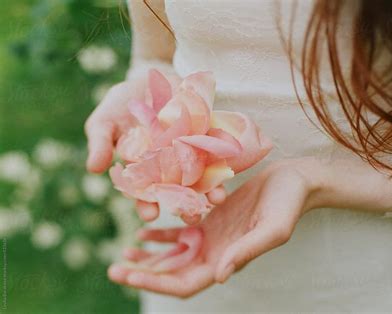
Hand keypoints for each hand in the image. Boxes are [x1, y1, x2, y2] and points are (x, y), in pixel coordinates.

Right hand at [84, 76, 225, 222]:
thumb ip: (101, 143)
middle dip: (184, 206)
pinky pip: (214, 152)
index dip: (146, 204)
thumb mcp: (105, 121)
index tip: (150, 215)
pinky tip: (228, 169)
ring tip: (217, 199)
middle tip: (192, 219)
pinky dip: (221, 160)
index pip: (144, 193)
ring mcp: (187, 154)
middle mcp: (167, 168)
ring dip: (209, 189)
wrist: (150, 78)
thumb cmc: (122, 104)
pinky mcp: (204, 138)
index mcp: (141, 171)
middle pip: (176, 191)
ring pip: (199, 177)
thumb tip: (93, 169)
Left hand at [108, 159, 317, 297]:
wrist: (294, 180)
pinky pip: (181, 232)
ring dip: (149, 258)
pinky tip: (143, 232)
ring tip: (123, 254)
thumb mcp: (272, 228)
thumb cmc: (288, 204)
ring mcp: (212, 235)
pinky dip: (161, 236)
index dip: (156, 284)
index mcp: (228, 259)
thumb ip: (247, 251)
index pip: (185, 283)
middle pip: (174, 272)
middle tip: (113, 269)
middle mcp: (216, 252)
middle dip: (144, 274)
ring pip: (174, 255)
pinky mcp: (211, 217)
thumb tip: (219, 276)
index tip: (128, 275)